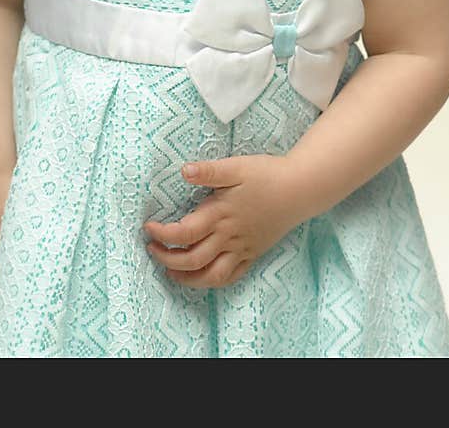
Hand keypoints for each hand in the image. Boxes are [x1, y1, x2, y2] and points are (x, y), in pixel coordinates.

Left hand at [142, 154, 304, 288]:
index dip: (163, 234)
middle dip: (167, 259)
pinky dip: (213, 281)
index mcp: (220, 214)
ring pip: (212, 276)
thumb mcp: (235, 166)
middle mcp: (229, 236)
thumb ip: (208, 171)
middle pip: (192, 260)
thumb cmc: (266, 174)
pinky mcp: (253, 254)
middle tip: (151, 249)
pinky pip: (232, 276)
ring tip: (171, 272)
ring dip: (188, 278)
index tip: (148, 227)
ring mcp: (242, 249)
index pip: (184, 233)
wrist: (300, 189)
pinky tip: (202, 277)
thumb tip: (182, 170)